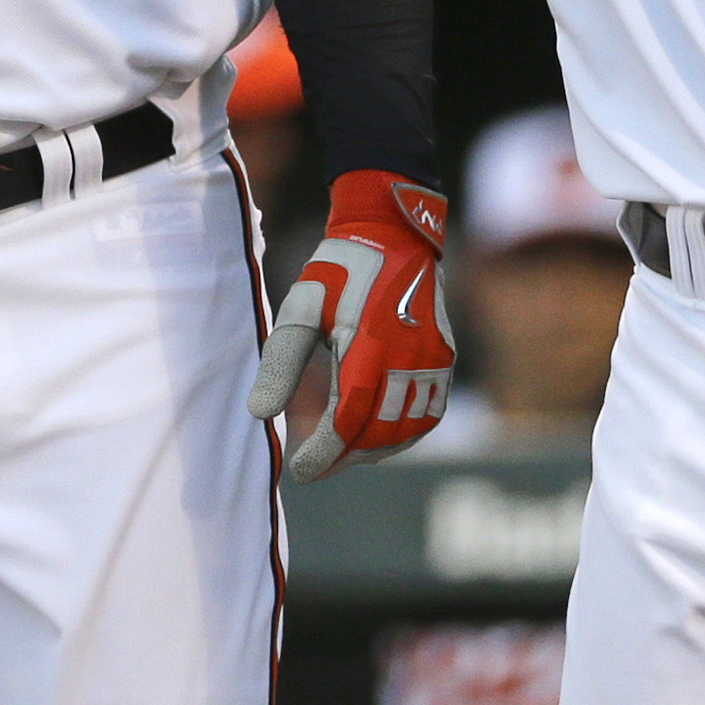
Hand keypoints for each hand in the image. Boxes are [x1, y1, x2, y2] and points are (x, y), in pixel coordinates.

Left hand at [249, 171, 455, 479]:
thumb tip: (261, 414)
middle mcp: (407, 358)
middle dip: (344, 456)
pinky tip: (382, 437)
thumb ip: (282, 363)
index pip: (348, 420)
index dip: (324, 452)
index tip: (300, 470)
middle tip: (314, 466)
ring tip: (342, 453)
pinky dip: (406, 433)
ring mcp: (432, 359)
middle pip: (378, 431)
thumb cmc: (339, 270)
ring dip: (374, 449)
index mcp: (368, 347)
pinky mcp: (444, 357)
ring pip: (406, 427)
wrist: (392, 234)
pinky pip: (430, 411)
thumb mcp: (301, 308)